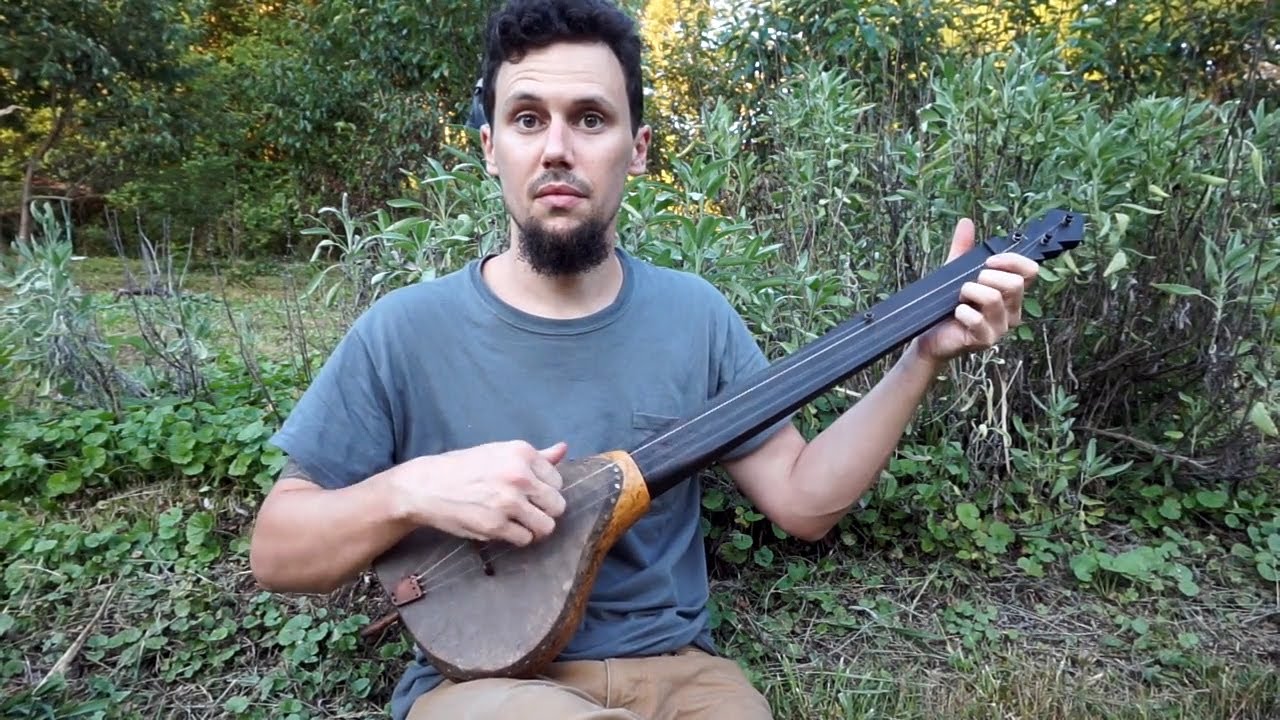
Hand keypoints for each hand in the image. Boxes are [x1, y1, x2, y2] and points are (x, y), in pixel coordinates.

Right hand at [396, 440, 568, 545]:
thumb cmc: (464, 468)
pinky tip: (503, 527)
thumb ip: (536, 456)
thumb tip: (564, 449)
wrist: (426, 486)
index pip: (558, 481)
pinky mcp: (496, 526)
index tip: (529, 492)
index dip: (545, 490)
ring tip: (518, 522)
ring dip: (534, 528)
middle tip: (526, 510)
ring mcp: (508, 502)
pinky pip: (525, 539)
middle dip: (544, 511)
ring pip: (546, 526)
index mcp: (522, 453)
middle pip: (558, 505)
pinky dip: (517, 537)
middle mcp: (519, 475)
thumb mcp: (499, 453)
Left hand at [914, 218, 1039, 364]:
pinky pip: (977, 320)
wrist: (929, 335)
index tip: (989, 260)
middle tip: (968, 285)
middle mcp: (1011, 311)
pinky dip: (962, 312)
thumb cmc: (947, 306)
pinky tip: (955, 314)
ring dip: (970, 292)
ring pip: (994, 299)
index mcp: (1011, 293)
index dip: (1012, 261)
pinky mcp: (985, 341)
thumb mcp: (955, 274)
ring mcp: (1000, 328)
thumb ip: (963, 249)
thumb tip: (966, 222)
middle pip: (1015, 284)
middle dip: (987, 277)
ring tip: (959, 298)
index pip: (1030, 271)